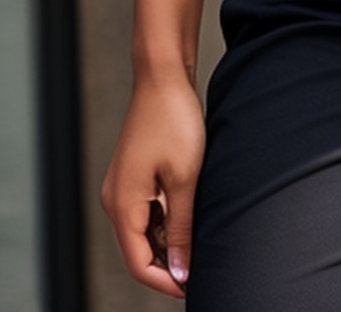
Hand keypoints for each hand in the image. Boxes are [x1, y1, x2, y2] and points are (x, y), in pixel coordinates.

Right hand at [100, 69, 205, 296]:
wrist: (164, 77)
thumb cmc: (174, 121)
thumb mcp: (184, 180)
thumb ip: (181, 229)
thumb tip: (180, 270)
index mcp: (122, 204)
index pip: (138, 263)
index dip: (166, 281)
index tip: (195, 285)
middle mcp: (116, 199)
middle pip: (137, 251)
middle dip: (167, 264)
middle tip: (202, 267)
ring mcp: (123, 187)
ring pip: (143, 232)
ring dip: (168, 242)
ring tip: (200, 241)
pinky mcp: (134, 175)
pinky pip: (146, 212)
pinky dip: (165, 221)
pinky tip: (189, 217)